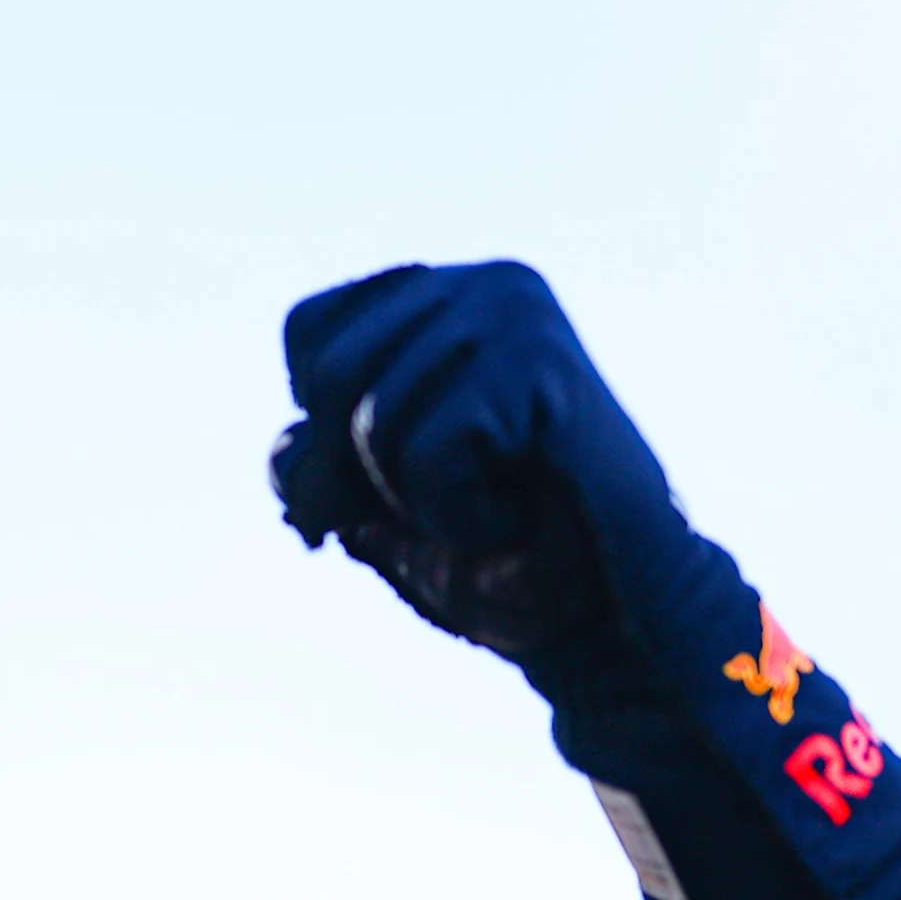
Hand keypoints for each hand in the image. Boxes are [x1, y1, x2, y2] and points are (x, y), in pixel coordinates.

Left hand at [274, 262, 704, 687]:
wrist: (610, 617)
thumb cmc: (502, 558)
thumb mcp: (377, 506)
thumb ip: (315, 463)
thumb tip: (290, 448)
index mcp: (440, 297)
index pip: (307, 333)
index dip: (326, 429)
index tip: (408, 470)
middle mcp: (482, 282)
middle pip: (329, 376)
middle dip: (364, 471)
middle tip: (457, 496)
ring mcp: (515, 312)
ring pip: (373, 420)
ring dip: (421, 500)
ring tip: (501, 501)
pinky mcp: (539, 360)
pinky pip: (428, 452)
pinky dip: (459, 513)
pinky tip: (519, 512)